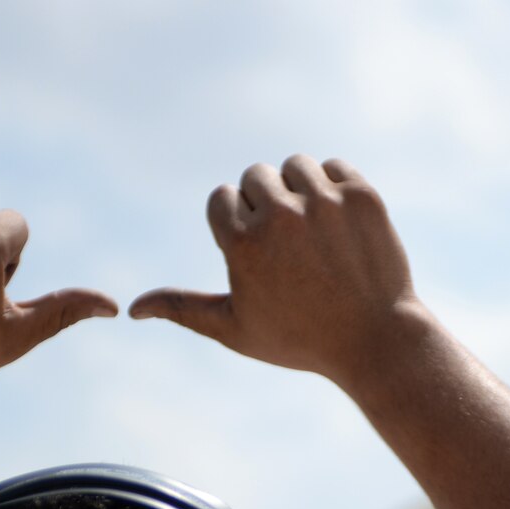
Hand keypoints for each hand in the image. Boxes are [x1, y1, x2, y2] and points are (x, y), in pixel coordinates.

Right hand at [130, 155, 427, 386]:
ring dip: (299, 190)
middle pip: (255, 176)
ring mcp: (324, 203)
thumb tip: (132, 309)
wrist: (377, 342)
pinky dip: (335, 189)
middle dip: (265, 204)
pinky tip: (339, 227)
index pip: (221, 200)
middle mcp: (281, 216)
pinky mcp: (362, 196)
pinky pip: (334, 166)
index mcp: (242, 244)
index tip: (261, 256)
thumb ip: (184, 308)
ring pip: (294, 165)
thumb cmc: (300, 340)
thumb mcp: (236, 329)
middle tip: (291, 248)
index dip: (237, 226)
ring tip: (314, 234)